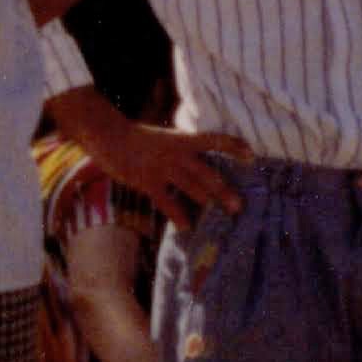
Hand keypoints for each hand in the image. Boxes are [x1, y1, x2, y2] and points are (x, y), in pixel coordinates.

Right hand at [94, 118, 247, 219]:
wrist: (109, 135)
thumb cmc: (139, 138)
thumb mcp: (167, 137)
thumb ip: (185, 148)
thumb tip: (203, 161)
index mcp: (184, 139)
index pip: (216, 140)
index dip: (234, 147)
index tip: (252, 156)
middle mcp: (178, 153)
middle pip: (208, 173)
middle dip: (225, 190)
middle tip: (240, 206)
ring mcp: (163, 167)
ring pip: (191, 187)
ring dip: (208, 202)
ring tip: (222, 216)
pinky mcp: (148, 181)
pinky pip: (167, 201)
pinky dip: (178, 215)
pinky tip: (187, 226)